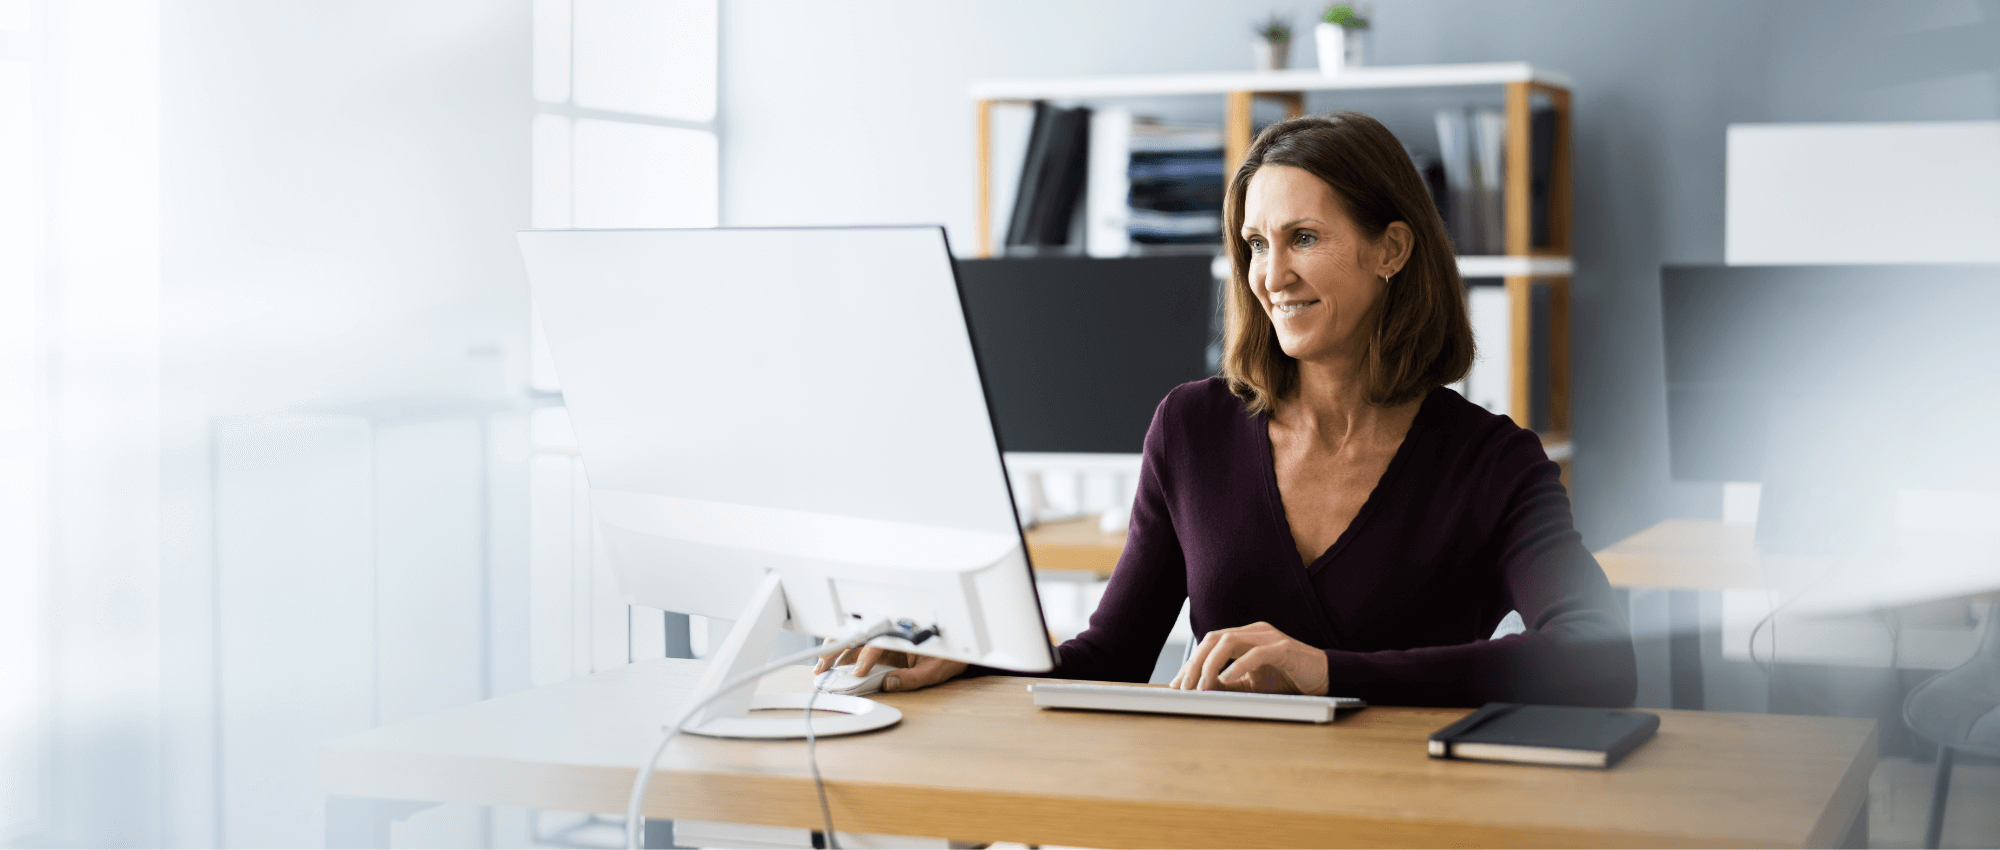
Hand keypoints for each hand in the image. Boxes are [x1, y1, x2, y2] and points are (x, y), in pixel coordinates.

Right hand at [811, 641, 967, 692]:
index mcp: (904, 634)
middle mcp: (892, 632)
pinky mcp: (885, 645)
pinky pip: (861, 648)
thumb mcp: (935, 670)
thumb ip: (912, 678)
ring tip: (821, 666)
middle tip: (822, 667)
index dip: (865, 658)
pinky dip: (845, 655)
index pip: (877, 643)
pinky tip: (834, 664)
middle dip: (837, 650)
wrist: (962, 647)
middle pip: (858, 637)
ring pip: (855, 641)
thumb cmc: (951, 654)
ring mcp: (887, 638)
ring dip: (836, 652)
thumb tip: (889, 683)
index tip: (857, 673)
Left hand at [1169, 621, 1328, 694]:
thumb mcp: (1252, 685)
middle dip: (1195, 663)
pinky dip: (1238, 666)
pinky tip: (1227, 680)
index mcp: (1245, 637)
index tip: (1177, 684)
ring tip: (1201, 686)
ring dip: (1211, 665)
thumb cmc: (1288, 680)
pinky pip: (1256, 653)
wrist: (1326, 678)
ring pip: (1229, 641)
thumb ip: (1229, 684)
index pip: (1210, 644)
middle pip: (1214, 639)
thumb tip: (1201, 690)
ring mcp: (1269, 637)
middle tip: (1184, 687)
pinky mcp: (1284, 648)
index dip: (1190, 663)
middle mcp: (1254, 632)